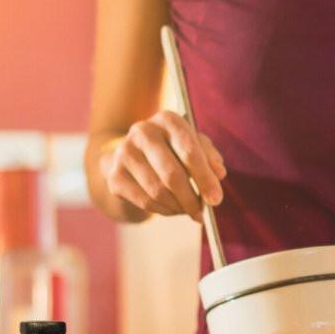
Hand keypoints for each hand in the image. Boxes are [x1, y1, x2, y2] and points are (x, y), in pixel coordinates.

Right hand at [98, 112, 226, 220]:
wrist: (131, 156)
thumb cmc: (171, 150)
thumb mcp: (193, 146)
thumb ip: (209, 156)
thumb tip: (219, 173)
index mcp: (167, 120)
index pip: (189, 150)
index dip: (204, 178)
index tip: (216, 199)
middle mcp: (143, 131)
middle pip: (171, 174)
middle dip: (191, 199)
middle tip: (202, 213)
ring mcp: (125, 153)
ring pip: (158, 191)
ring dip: (178, 207)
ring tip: (188, 210)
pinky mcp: (115, 175)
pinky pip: (145, 201)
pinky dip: (163, 210)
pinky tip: (172, 209)